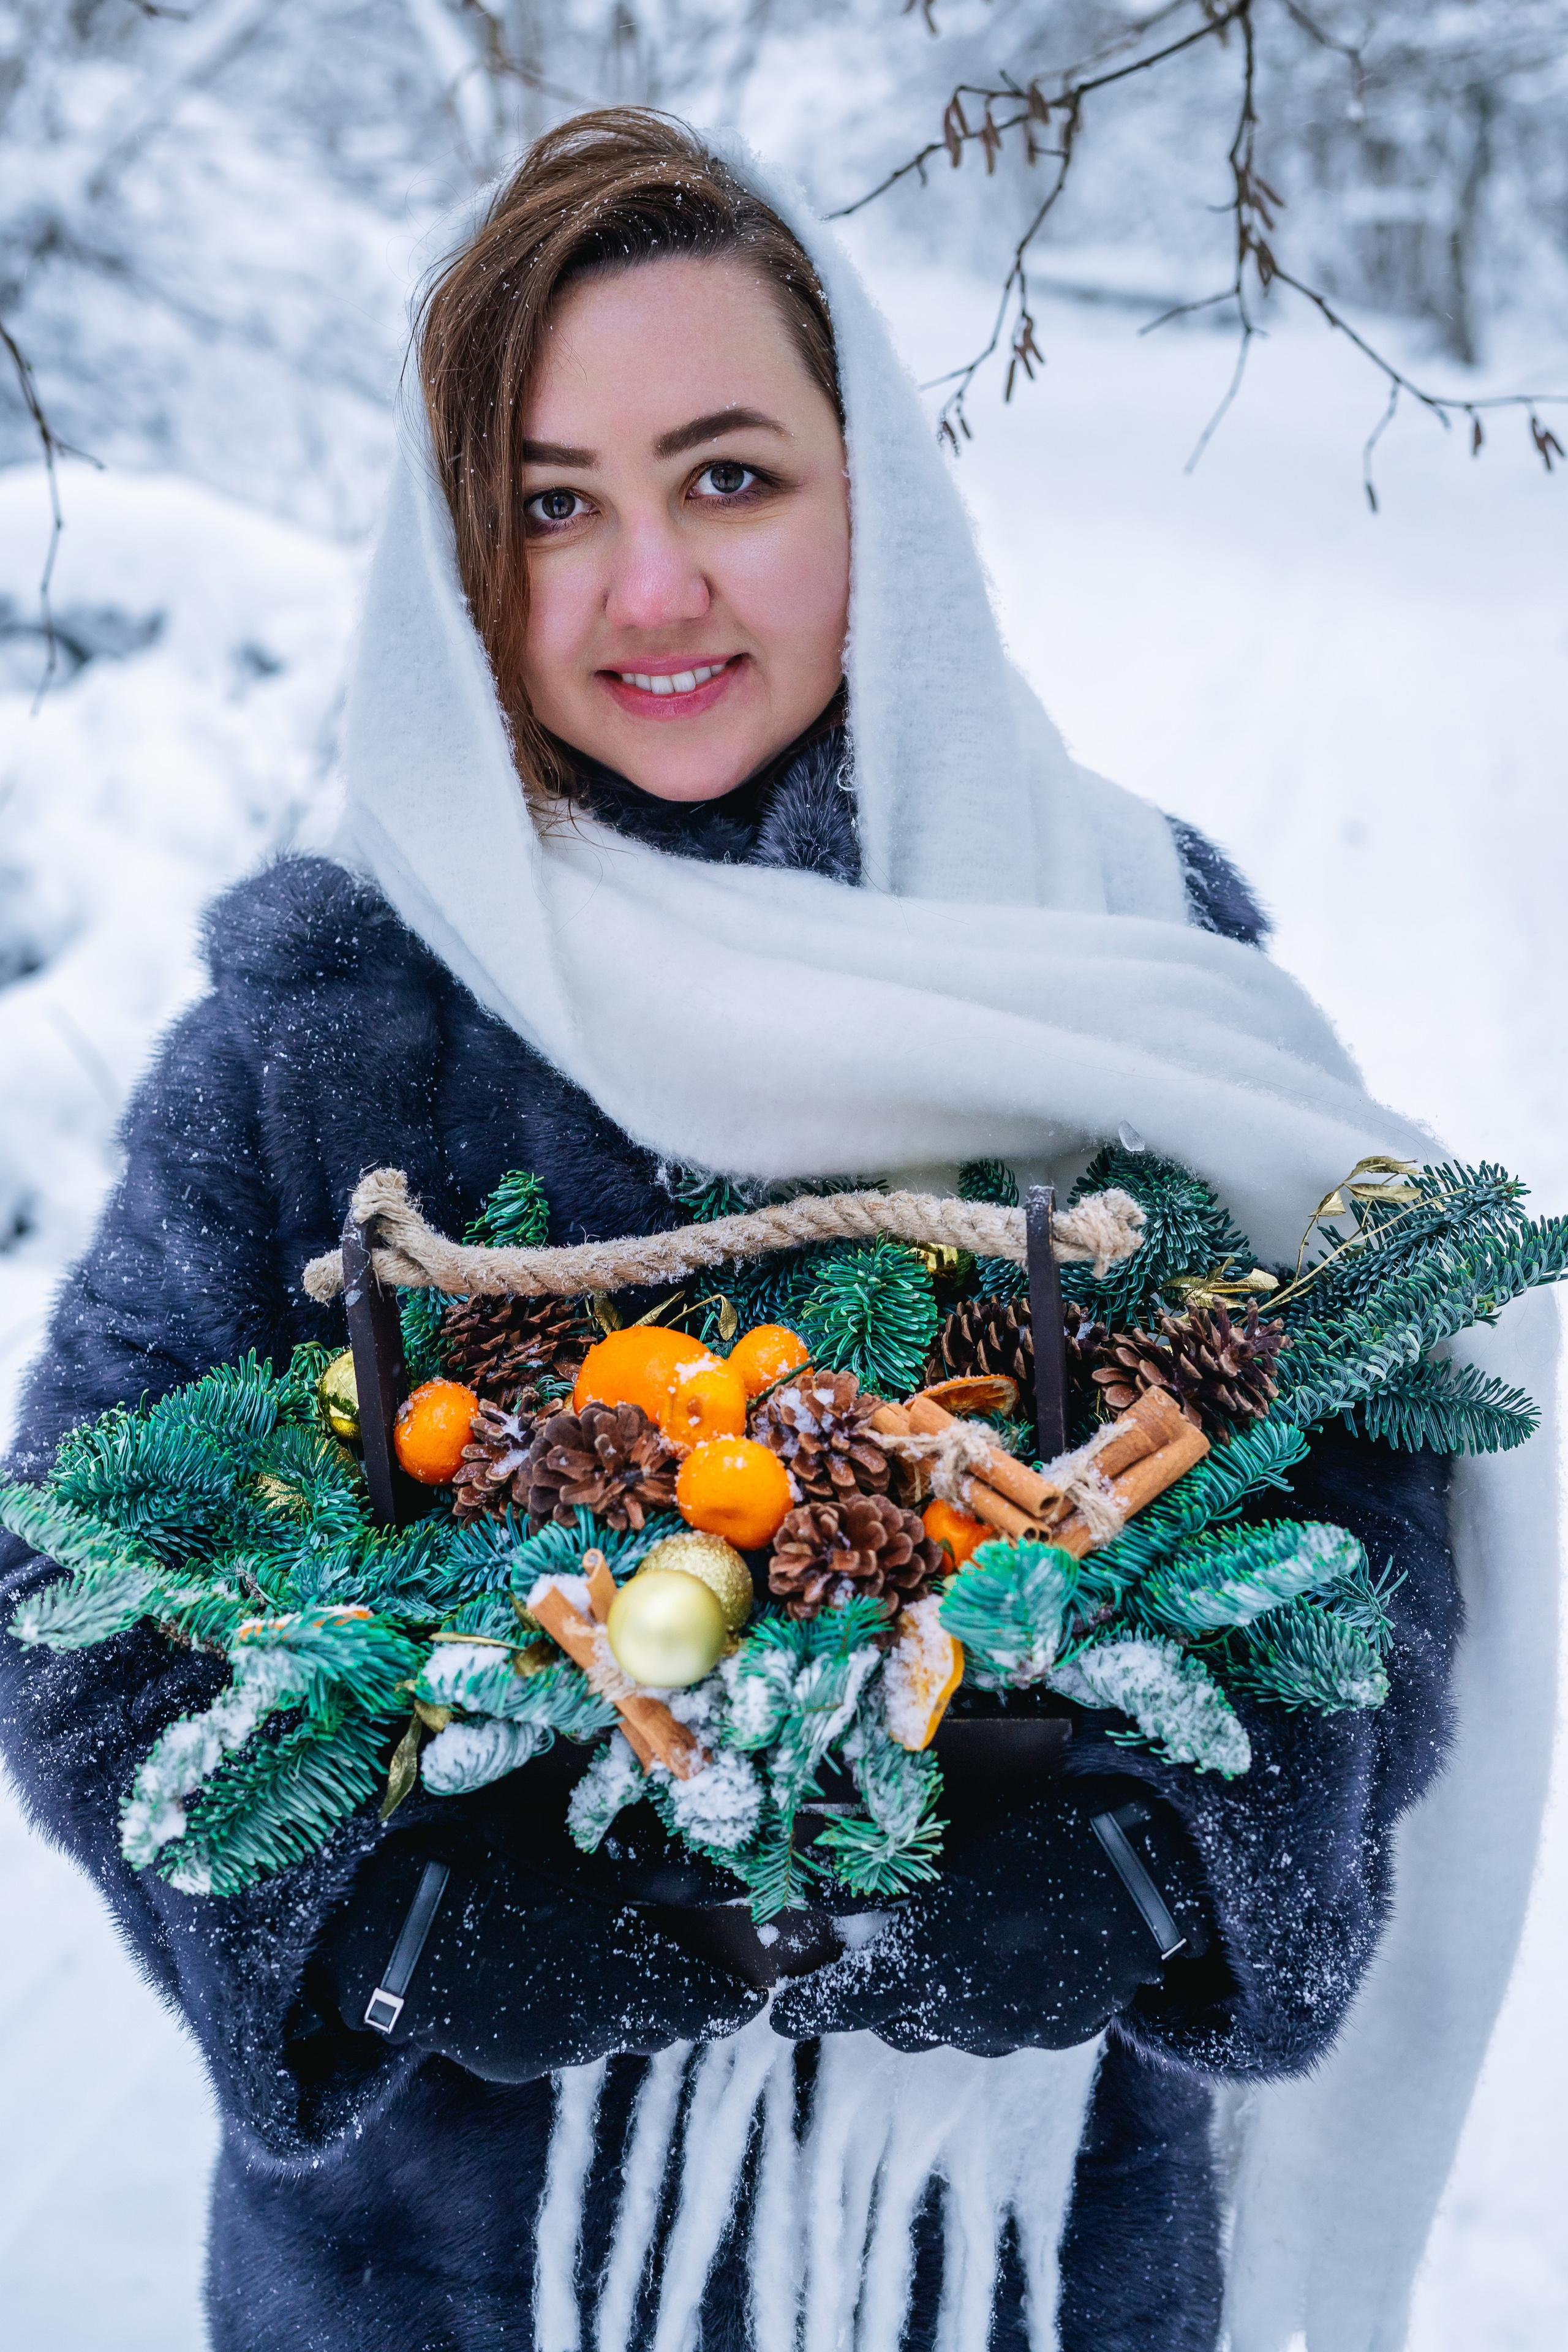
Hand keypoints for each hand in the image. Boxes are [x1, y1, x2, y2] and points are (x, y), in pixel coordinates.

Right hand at [320, 1834, 763, 2082]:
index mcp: (634, 1976)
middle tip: (659, 1939)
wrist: (384, 1926)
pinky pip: (556, 2039)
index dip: (733, 1991)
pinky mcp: (503, 2061)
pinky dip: (561, 2008)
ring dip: (615, 1998)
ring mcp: (549, 2052)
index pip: (718, 2008)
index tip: (742, 1972)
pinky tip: (530, 1963)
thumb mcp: (581, 1844)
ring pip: (611, 2033)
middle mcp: (602, 2030)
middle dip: (674, 1988)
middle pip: (667, 2022)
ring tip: (586, 1943)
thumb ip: (662, 1868)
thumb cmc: (493, 1863)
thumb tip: (732, 1880)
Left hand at [771, 1777, 1209, 2055]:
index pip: (840, 2001)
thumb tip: (813, 1877)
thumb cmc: (1033, 1834)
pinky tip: (1009, 1958)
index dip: (805, 2008)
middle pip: (892, 2023)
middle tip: (862, 1973)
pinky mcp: (1058, 2031)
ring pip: (947, 2029)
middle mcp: (960, 2009)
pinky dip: (992, 2001)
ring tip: (939, 1957)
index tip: (782, 2011)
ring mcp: (1013, 2028)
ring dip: (929, 2002)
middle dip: (871, 2000)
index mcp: (923, 1960)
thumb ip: (879, 1872)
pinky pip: (1006, 2026)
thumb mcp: (947, 1842)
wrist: (1140, 1873)